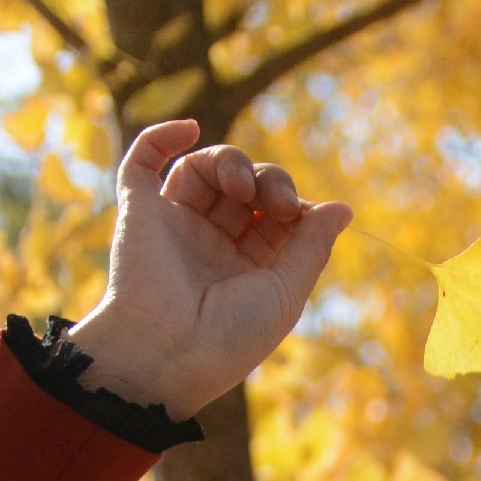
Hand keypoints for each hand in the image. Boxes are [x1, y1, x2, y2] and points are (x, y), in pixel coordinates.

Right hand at [66, 119, 351, 419]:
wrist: (167, 352)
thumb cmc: (230, 335)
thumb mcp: (286, 292)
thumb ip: (312, 247)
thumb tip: (342, 208)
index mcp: (246, 267)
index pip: (275, 214)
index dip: (293, 203)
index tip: (300, 216)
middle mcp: (210, 243)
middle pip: (245, 186)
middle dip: (269, 181)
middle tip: (276, 203)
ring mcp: (174, 225)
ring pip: (203, 170)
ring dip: (229, 161)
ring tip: (240, 184)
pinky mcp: (138, 211)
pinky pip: (142, 163)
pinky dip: (162, 137)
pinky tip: (189, 128)